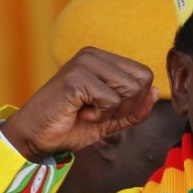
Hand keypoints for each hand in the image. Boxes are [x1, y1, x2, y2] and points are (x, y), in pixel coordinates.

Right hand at [1, 47, 158, 161]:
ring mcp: (84, 63)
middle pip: (142, 81)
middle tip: (100, 113)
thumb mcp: (112, 119)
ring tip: (88, 112)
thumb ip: (136, 108)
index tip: (110, 111)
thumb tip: (157, 91)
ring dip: (113, 112)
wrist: (36, 137)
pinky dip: (99, 116)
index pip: (144, 75)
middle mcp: (93, 55)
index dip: (137, 101)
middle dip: (127, 107)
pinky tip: (79, 113)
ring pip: (130, 89)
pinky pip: (111, 100)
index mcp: (102, 59)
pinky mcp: (76, 77)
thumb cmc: (71, 126)